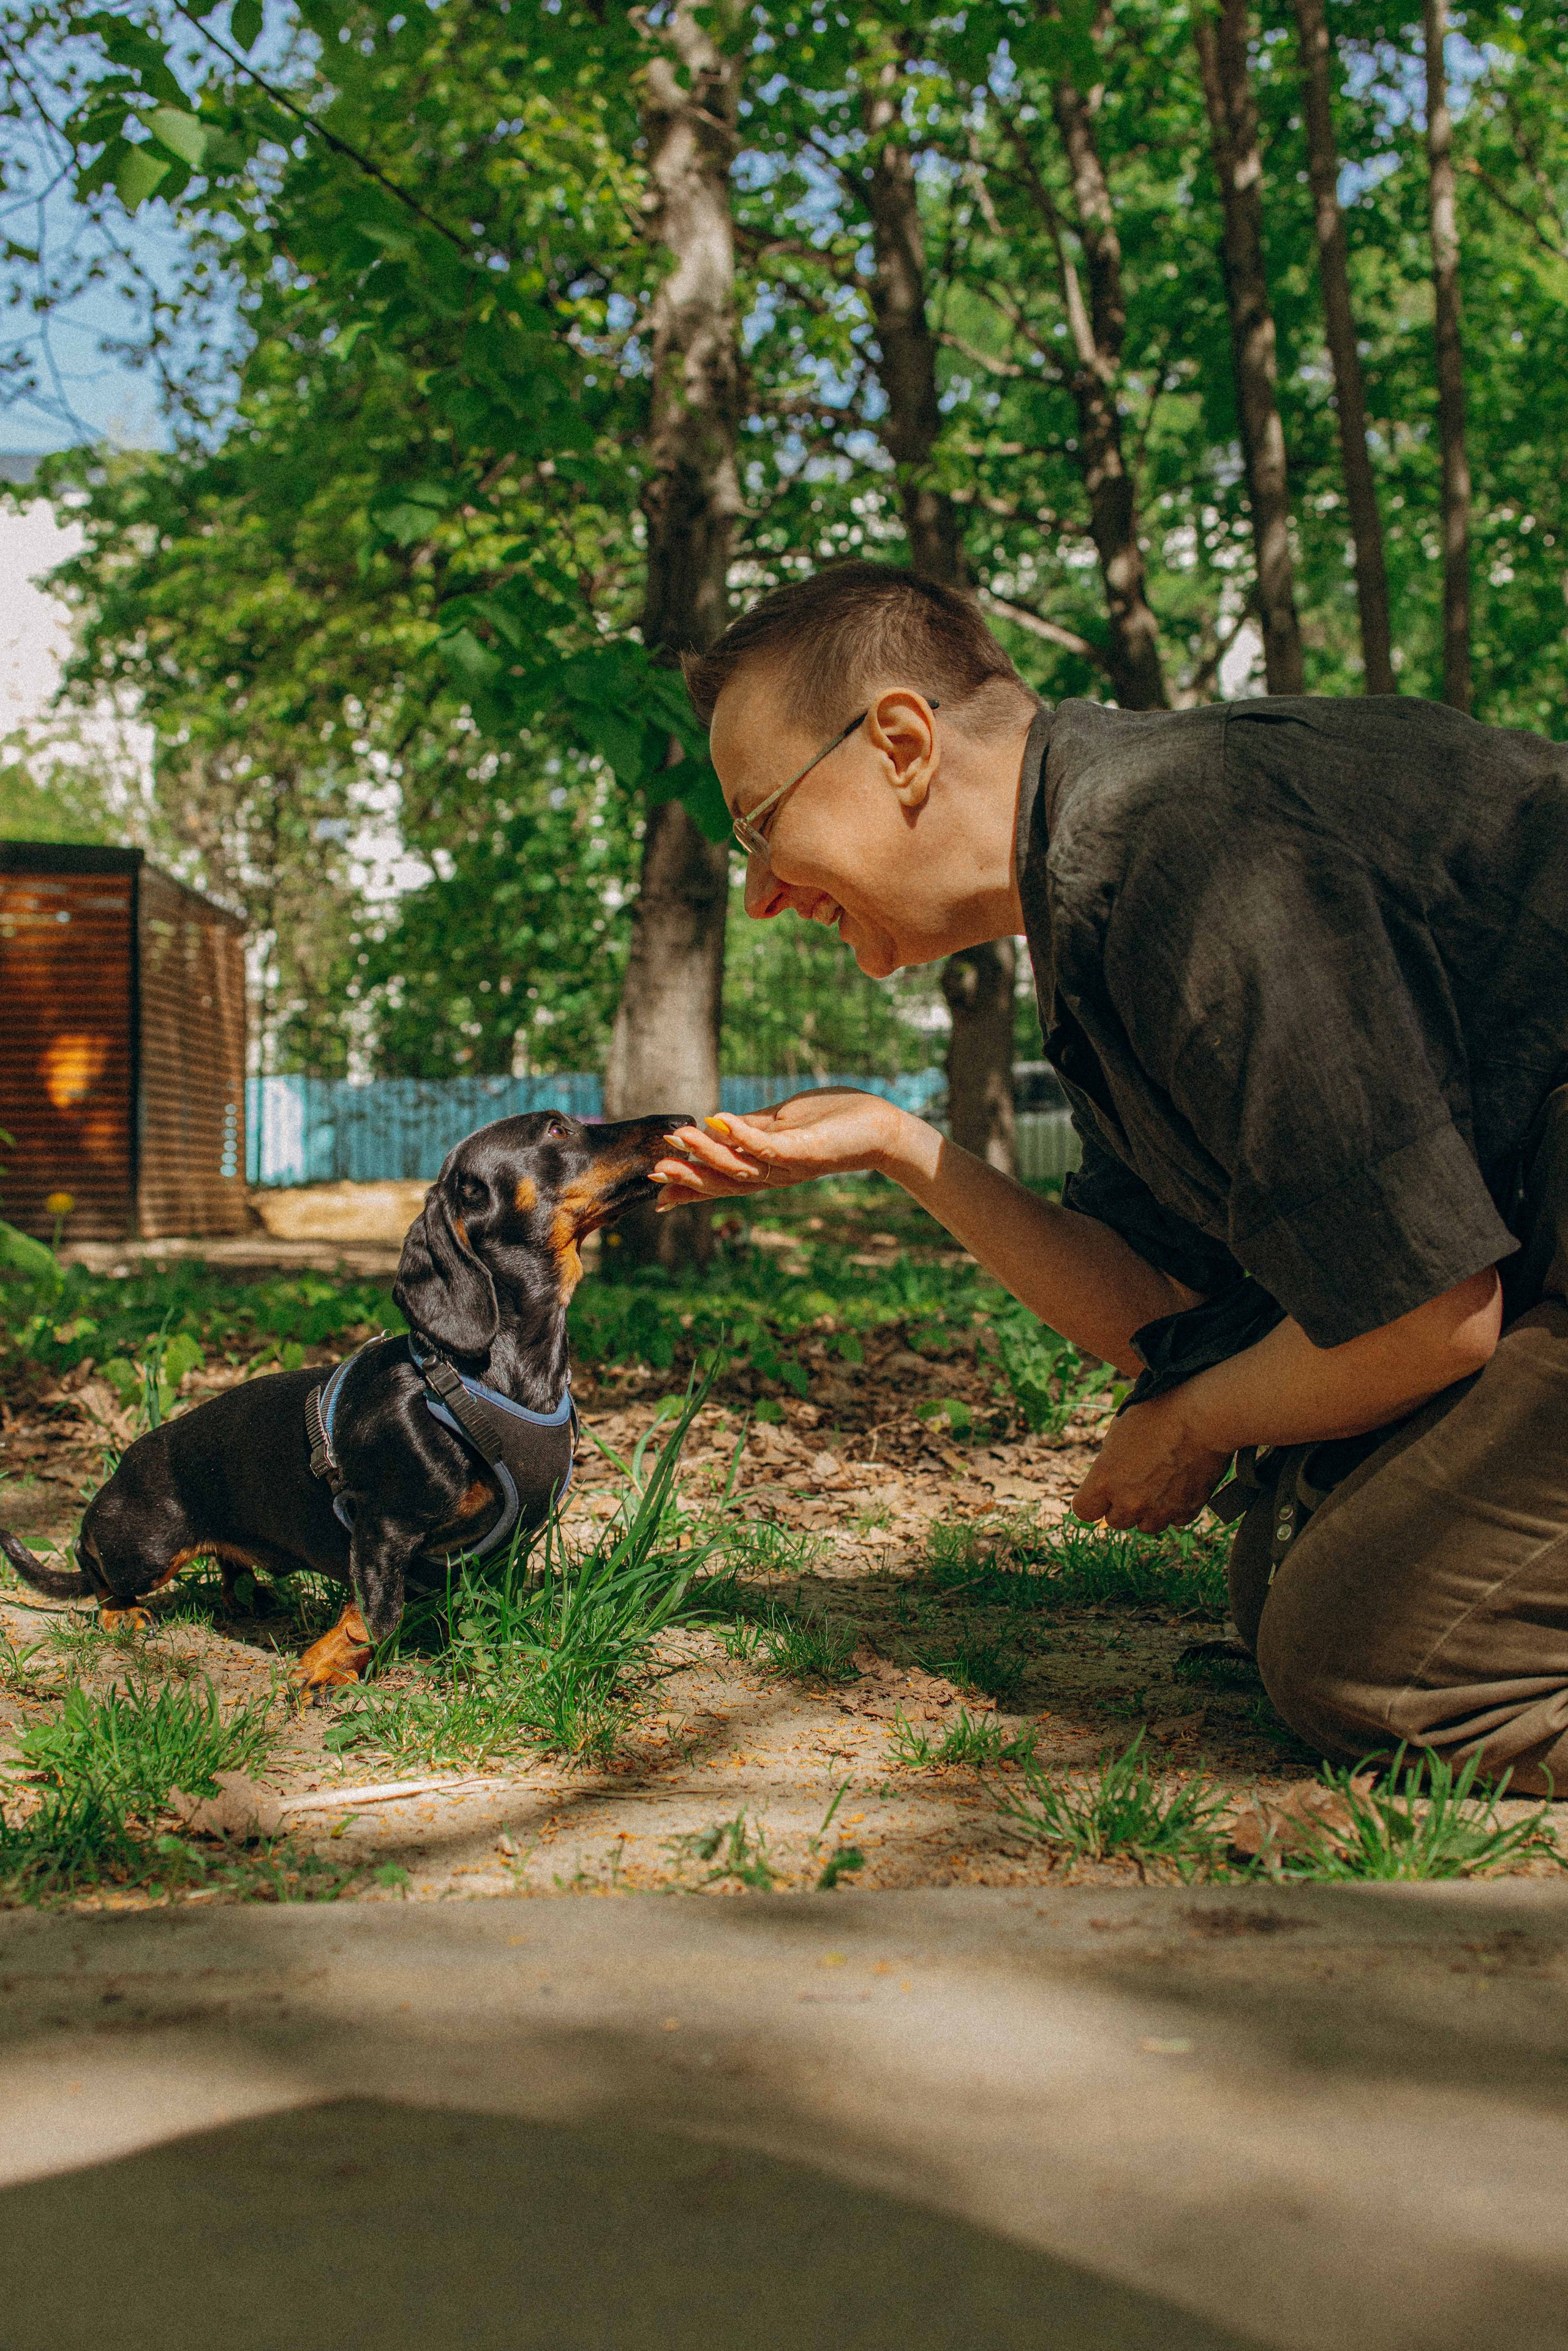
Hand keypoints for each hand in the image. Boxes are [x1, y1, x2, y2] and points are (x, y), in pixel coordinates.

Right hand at [652, 1089, 910, 1210]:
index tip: (655, 1187)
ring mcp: (789, 1164)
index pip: (721, 1179)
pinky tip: (719, 1119)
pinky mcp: (805, 1150)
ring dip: (707, 1152)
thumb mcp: (782, 1121)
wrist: (881, 1126)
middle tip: (655, 1170)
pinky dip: (742, 1135)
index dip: (689, 1185)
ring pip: (741, 1165)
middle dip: (689, 1176)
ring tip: (679, 1138)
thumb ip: (750, 1127)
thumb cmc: (834, 1119)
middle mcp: (774, 1174)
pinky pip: (768, 1146)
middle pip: (725, 1181)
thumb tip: (713, 1124)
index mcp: (766, 1168)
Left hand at [1070, 1392, 1230, 1535]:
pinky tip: (1179, 1486)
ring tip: (1157, 1486)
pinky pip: (1174, 1520)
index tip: (1098, 1493)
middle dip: (1121, 1505)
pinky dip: (1175, 1509)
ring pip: (1146, 1526)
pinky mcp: (1186, 1511)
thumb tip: (1109, 1472)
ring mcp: (1159, 1510)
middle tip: (1133, 1483)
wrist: (1203, 1417)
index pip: (1084, 1511)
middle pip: (1115, 1521)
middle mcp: (1130, 1502)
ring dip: (1148, 1512)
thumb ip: (1109, 1461)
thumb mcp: (1119, 1430)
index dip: (1091, 1501)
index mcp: (1105, 1480)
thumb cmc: (1158, 1414)